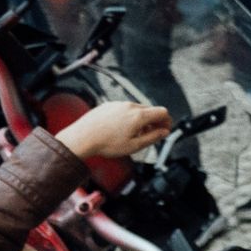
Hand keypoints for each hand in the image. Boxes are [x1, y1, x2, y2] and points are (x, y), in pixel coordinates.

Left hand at [56, 101, 174, 161]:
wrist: (83, 137)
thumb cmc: (106, 143)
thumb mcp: (135, 146)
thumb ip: (153, 137)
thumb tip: (164, 132)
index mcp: (138, 116)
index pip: (162, 112)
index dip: (167, 121)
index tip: (165, 129)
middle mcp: (129, 106)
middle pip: (151, 110)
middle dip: (155, 121)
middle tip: (152, 134)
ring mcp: (118, 104)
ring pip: (137, 109)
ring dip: (142, 120)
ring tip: (135, 134)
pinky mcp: (109, 105)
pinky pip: (125, 109)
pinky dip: (129, 117)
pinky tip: (122, 129)